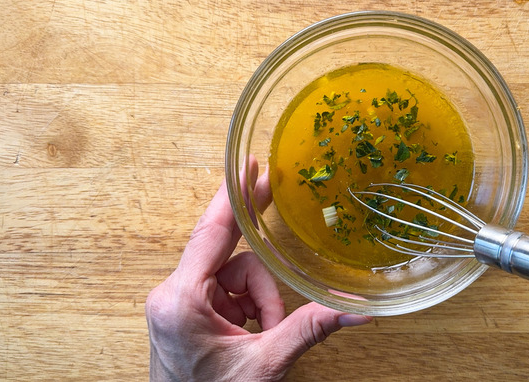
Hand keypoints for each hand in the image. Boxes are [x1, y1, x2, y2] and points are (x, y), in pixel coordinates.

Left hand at [145, 156, 370, 380]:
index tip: (248, 167)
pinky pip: (228, 292)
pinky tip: (255, 332)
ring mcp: (179, 304)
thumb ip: (309, 330)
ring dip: (260, 302)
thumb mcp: (264, 365)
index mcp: (182, 301)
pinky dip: (250, 308)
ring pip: (235, 277)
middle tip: (272, 206)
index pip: (212, 233)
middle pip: (231, 257)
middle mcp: (173, 296)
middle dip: (260, 270)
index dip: (233, 197)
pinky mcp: (187, 313)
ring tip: (264, 335)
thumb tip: (355, 311)